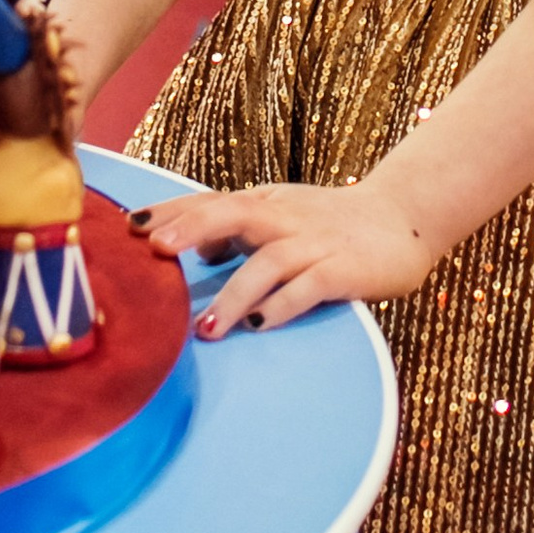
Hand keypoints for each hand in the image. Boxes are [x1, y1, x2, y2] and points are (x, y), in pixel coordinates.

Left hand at [129, 180, 436, 333]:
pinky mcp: (342, 269)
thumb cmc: (332, 224)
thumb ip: (238, 232)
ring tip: (204, 329)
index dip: (172, 213)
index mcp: (265, 204)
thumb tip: (197, 249)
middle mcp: (285, 217)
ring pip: (267, 261)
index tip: (130, 225)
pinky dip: (281, 305)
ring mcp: (314, 242)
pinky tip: (258, 326)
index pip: (210, 202)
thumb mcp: (281, 219)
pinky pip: (307, 287)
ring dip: (233, 294)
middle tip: (155, 250)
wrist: (403, 219)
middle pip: (232, 214)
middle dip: (192, 229)